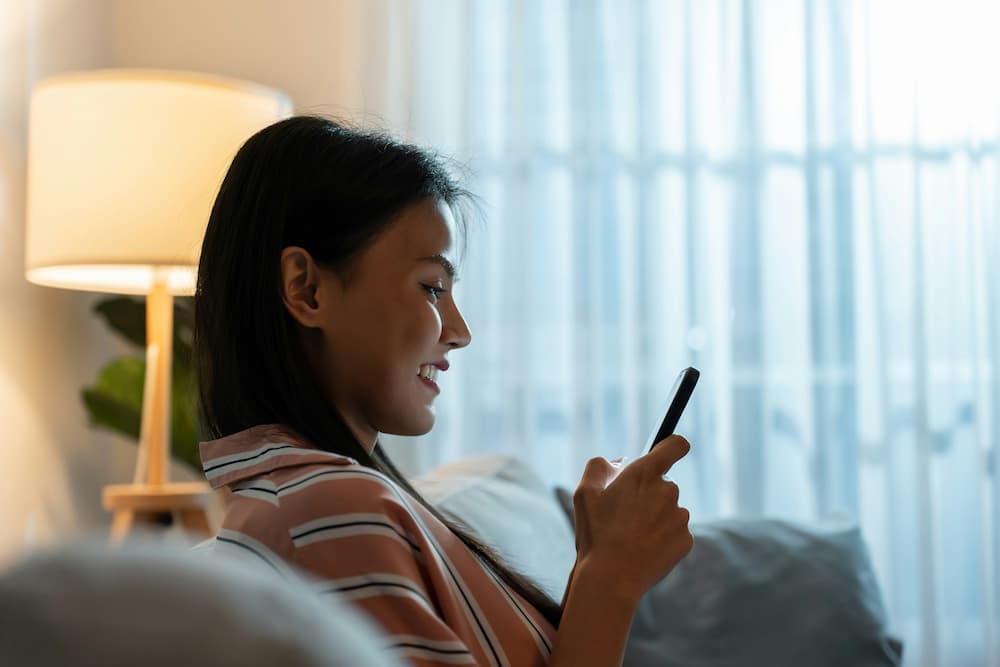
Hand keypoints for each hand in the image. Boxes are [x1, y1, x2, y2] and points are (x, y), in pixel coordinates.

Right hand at [570, 436, 693, 602]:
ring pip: (670, 509)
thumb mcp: (584, 493)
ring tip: (631, 537)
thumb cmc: (596, 533)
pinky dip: (663, 538)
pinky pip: (675, 532)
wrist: (612, 578)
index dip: (673, 446)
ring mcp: (680, 516)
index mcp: (645, 474)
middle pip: (665, 483)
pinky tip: (643, 550)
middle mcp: (668, 491)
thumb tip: (617, 462)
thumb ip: (599, 467)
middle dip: (649, 493)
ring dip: (656, 517)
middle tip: (625, 514)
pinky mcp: (686, 540)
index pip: (676, 445)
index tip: (667, 452)